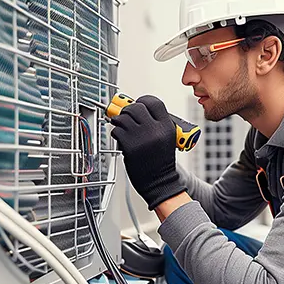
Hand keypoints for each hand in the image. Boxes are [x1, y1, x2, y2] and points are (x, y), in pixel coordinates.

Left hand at [110, 95, 185, 209]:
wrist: (160, 182)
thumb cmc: (161, 161)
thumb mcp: (167, 138)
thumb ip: (156, 123)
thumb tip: (137, 108)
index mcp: (167, 126)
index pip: (153, 102)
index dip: (143, 101)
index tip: (139, 104)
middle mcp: (155, 130)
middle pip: (136, 107)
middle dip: (128, 110)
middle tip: (127, 115)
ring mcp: (141, 138)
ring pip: (123, 117)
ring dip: (119, 120)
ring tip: (122, 126)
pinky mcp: (129, 146)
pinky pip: (117, 130)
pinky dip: (116, 132)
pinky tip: (120, 137)